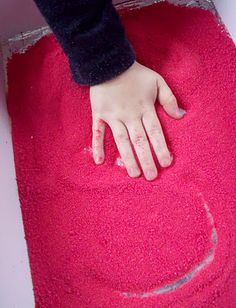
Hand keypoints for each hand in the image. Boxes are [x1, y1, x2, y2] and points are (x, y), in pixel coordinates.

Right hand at [90, 61, 184, 180]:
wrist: (110, 62)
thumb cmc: (136, 73)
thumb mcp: (157, 81)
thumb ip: (169, 99)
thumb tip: (181, 115)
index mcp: (145, 108)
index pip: (155, 132)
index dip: (161, 148)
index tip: (167, 163)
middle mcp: (130, 115)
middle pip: (140, 141)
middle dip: (147, 159)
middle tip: (152, 176)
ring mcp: (113, 116)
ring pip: (122, 141)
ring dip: (128, 158)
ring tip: (134, 174)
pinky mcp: (99, 114)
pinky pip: (98, 132)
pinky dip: (97, 145)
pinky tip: (99, 161)